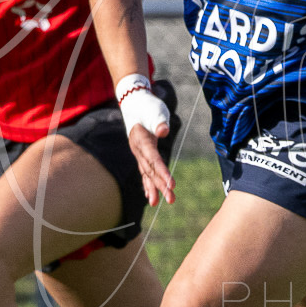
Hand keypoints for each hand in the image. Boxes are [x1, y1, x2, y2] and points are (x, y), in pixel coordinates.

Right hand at [119, 89, 174, 205]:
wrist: (133, 103)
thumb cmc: (147, 106)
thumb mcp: (155, 111)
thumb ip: (159, 122)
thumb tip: (163, 132)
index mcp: (142, 140)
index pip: (153, 160)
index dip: (162, 172)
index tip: (172, 185)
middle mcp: (138, 149)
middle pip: (150, 170)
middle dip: (160, 186)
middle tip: (171, 200)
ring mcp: (138, 153)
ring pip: (146, 173)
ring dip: (153, 188)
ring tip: (157, 204)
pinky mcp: (141, 154)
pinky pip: (144, 171)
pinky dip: (148, 183)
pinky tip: (150, 196)